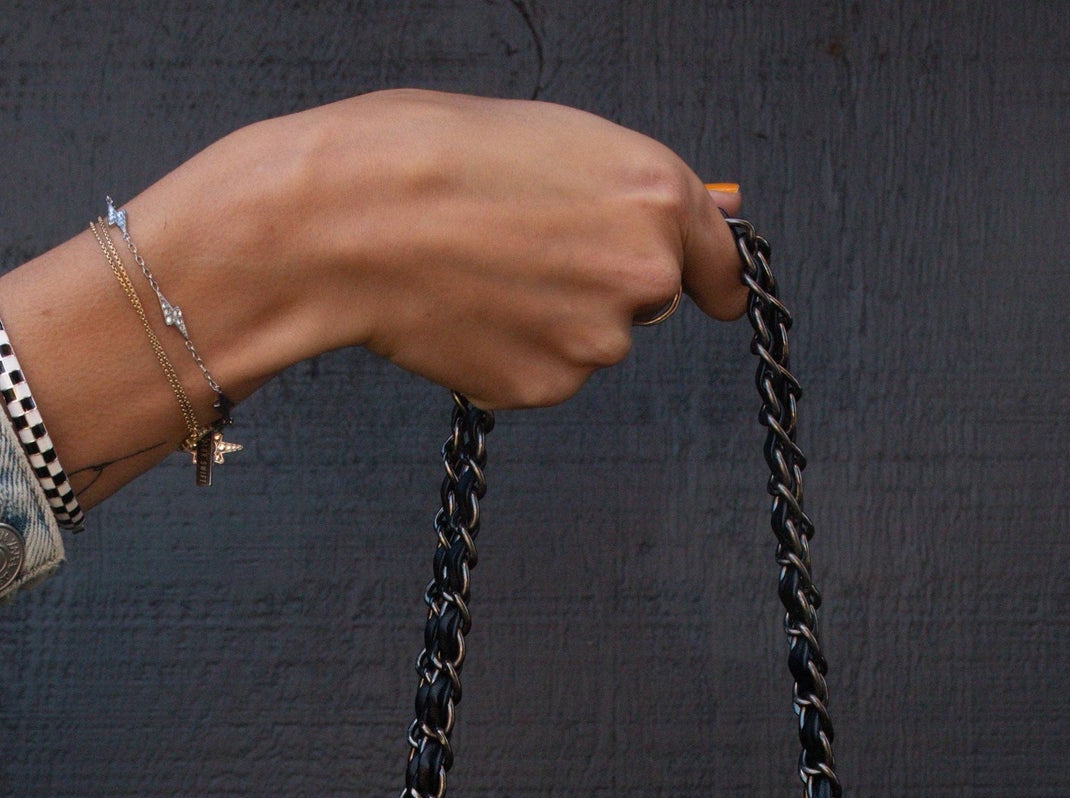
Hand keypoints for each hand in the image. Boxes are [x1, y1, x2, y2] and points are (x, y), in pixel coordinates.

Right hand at [0, 91, 746, 507]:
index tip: (720, 297)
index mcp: (653, 192)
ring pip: (591, 338)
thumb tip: (700, 218)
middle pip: (644, 296)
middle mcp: (641, 274)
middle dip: (598, 279)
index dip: (717, 278)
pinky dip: (515, 351)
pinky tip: (467, 312)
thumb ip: (626, 187)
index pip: (718, 257)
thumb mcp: (550, 137)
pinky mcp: (547, 388)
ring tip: (480, 270)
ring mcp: (596, 342)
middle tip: (522, 244)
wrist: (349, 222)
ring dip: (551, 316)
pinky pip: (546, 373)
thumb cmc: (431, 155)